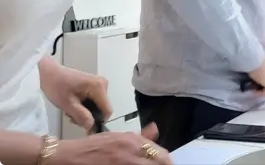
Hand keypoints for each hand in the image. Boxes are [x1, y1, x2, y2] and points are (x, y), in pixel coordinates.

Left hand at [39, 58, 110, 129]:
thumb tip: (92, 126)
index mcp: (99, 87)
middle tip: (72, 118)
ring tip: (70, 112)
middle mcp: (103, 84)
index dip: (98, 122)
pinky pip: (94, 102)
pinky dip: (84, 107)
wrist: (50, 74)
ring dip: (85, 113)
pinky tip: (73, 106)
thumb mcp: (67, 104)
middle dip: (88, 117)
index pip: (107, 111)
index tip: (84, 128)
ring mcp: (99, 84)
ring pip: (97, 107)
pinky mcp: (94, 85)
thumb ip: (81, 115)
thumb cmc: (57, 87)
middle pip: (101, 110)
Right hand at [53, 124, 170, 164]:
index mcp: (133, 141)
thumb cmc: (93, 146)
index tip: (168, 164)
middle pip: (159, 163)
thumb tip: (154, 130)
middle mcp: (130, 153)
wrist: (70, 157)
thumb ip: (138, 137)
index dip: (167, 162)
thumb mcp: (117, 137)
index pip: (161, 155)